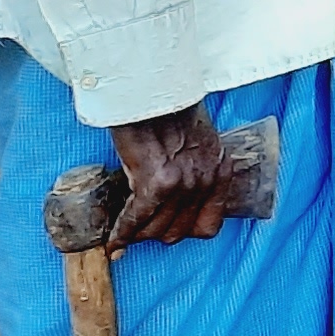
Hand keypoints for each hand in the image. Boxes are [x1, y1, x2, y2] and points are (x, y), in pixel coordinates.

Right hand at [103, 104, 233, 248]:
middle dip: (158, 232)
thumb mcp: (198, 145)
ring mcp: (183, 185)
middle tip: (141, 226)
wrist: (154, 92)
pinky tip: (113, 244)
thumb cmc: (170, 112)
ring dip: (139, 234)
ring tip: (127, 230)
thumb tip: (177, 199)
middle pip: (180, 232)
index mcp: (220, 172)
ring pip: (157, 231)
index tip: (169, 229)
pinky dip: (122, 234)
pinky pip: (137, 220)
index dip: (185, 231)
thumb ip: (195, 173)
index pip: (209, 226)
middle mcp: (206, 181)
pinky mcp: (156, 183)